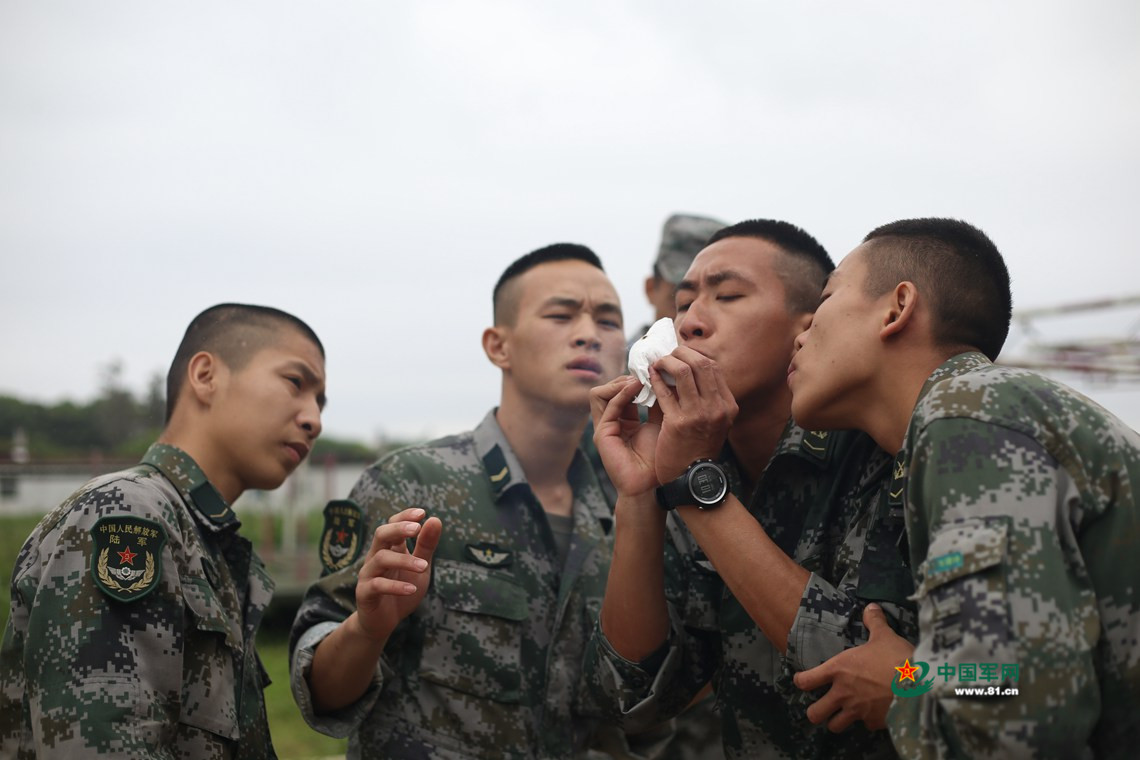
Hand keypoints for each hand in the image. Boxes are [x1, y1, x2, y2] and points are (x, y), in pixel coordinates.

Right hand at [354, 508, 442, 641]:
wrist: (384, 621)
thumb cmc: (403, 588)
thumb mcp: (421, 567)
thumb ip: (426, 546)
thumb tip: (435, 519)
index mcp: (390, 548)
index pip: (392, 524)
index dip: (404, 516)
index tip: (422, 513)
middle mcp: (376, 557)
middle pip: (381, 534)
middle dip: (398, 529)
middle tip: (417, 528)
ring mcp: (368, 574)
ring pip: (380, 558)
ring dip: (404, 560)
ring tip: (423, 566)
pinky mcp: (364, 593)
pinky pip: (377, 585)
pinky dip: (395, 586)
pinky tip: (412, 589)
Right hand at [590, 375, 661, 496]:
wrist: (652, 485)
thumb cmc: (658, 458)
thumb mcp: (661, 423)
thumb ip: (659, 403)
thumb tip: (663, 378)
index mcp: (624, 419)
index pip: (621, 392)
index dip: (633, 381)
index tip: (650, 372)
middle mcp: (611, 422)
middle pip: (607, 390)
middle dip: (625, 379)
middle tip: (645, 374)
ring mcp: (604, 428)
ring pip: (599, 393)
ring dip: (619, 383)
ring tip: (639, 381)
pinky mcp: (602, 434)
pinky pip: (607, 406)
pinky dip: (621, 393)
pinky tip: (635, 388)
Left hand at [651, 347, 736, 483]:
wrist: (692, 478)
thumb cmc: (699, 449)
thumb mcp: (714, 423)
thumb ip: (707, 399)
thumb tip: (689, 371)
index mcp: (728, 405)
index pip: (713, 368)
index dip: (694, 355)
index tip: (681, 354)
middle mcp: (717, 407)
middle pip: (701, 363)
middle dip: (681, 353)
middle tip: (667, 354)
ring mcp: (699, 414)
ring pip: (682, 371)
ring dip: (667, 362)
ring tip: (657, 363)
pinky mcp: (678, 423)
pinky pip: (664, 392)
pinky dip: (655, 380)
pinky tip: (650, 376)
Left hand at [793, 604, 914, 731]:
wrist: (921, 685)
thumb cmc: (897, 657)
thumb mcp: (884, 636)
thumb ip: (874, 622)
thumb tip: (871, 607)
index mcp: (839, 669)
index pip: (805, 681)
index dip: (801, 681)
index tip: (803, 680)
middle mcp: (843, 693)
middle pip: (814, 713)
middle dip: (816, 711)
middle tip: (823, 705)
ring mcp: (857, 711)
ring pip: (835, 726)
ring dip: (837, 721)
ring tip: (843, 714)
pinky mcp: (874, 723)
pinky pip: (865, 726)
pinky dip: (867, 721)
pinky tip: (874, 714)